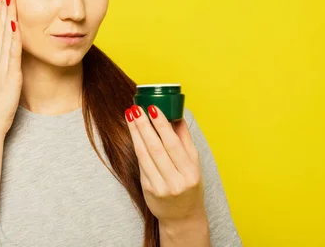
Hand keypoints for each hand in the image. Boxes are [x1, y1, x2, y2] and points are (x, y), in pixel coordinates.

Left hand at [124, 104, 206, 223]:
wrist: (182, 217)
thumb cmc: (190, 186)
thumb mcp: (194, 164)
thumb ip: (185, 140)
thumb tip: (176, 115)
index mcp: (190, 172)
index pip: (173, 144)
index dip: (161, 125)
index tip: (153, 108)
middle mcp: (176, 181)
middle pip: (156, 148)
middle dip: (144, 125)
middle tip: (136, 108)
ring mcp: (160, 187)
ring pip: (144, 155)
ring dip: (135, 133)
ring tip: (130, 115)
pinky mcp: (148, 190)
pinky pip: (141, 164)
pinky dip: (136, 146)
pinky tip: (133, 132)